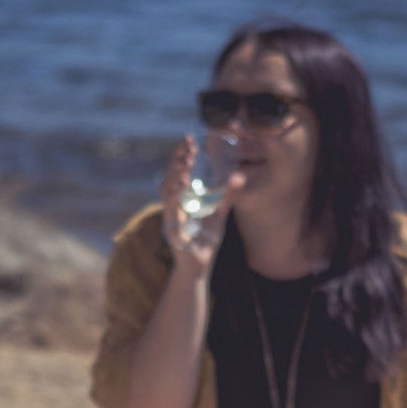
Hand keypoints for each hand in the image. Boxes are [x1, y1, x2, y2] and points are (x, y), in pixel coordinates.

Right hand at [158, 136, 242, 276]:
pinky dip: (176, 194)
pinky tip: (183, 183)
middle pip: (170, 176)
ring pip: (167, 189)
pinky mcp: (172, 227)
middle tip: (188, 144)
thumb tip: (239, 178)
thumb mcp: (219, 214)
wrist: (199, 266)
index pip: (179, 171)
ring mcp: (171, 215)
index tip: (190, 140)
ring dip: (175, 173)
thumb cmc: (206, 241)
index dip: (182, 155)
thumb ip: (227, 197)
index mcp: (182, 199)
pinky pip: (171, 208)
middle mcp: (173, 205)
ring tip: (186, 160)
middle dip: (178, 158)